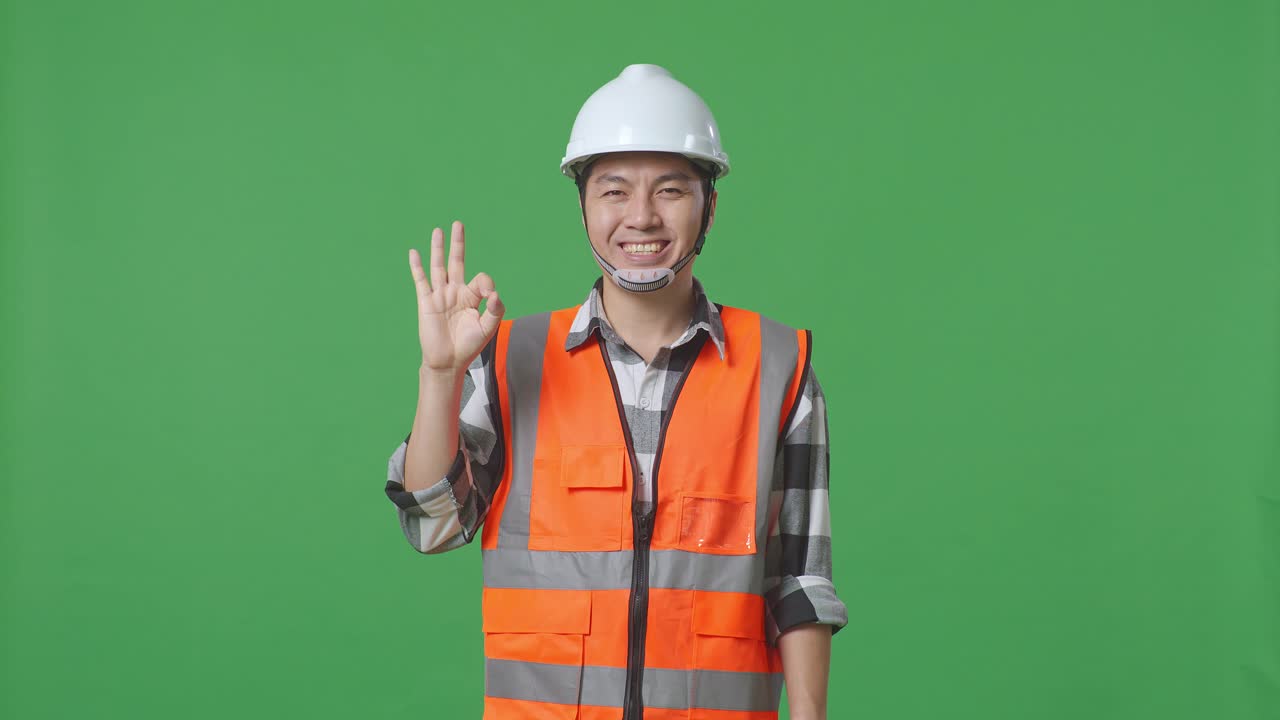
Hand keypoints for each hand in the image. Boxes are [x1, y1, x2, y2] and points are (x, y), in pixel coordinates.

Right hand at [409, 220, 504, 375]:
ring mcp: (440, 296)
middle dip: (458, 244)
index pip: (481, 279)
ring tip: (438, 231)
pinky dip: (417, 266)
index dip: (487, 283)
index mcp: (472, 297)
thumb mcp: (488, 328)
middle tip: (458, 224)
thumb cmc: (469, 346)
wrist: (448, 362)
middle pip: (456, 262)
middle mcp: (456, 292)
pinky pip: (421, 281)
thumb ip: (496, 309)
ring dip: (438, 248)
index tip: (490, 296)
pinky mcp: (426, 302)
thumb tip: (495, 292)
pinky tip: (414, 252)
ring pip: (438, 267)